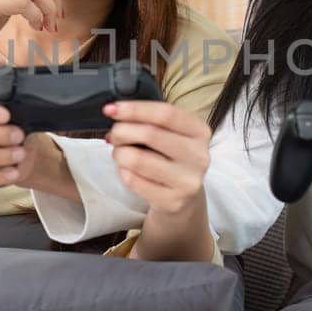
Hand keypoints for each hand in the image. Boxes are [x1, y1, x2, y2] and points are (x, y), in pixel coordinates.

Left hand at [102, 99, 211, 216]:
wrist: (184, 198)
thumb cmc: (170, 158)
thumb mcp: (171, 134)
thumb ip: (150, 120)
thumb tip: (114, 111)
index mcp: (200, 131)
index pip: (166, 114)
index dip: (135, 109)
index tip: (111, 109)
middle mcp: (199, 155)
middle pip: (150, 134)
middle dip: (122, 131)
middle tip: (113, 135)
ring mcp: (187, 181)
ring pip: (137, 159)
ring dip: (119, 153)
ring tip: (119, 154)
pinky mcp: (172, 201)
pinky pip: (133, 181)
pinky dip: (123, 172)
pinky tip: (127, 171)